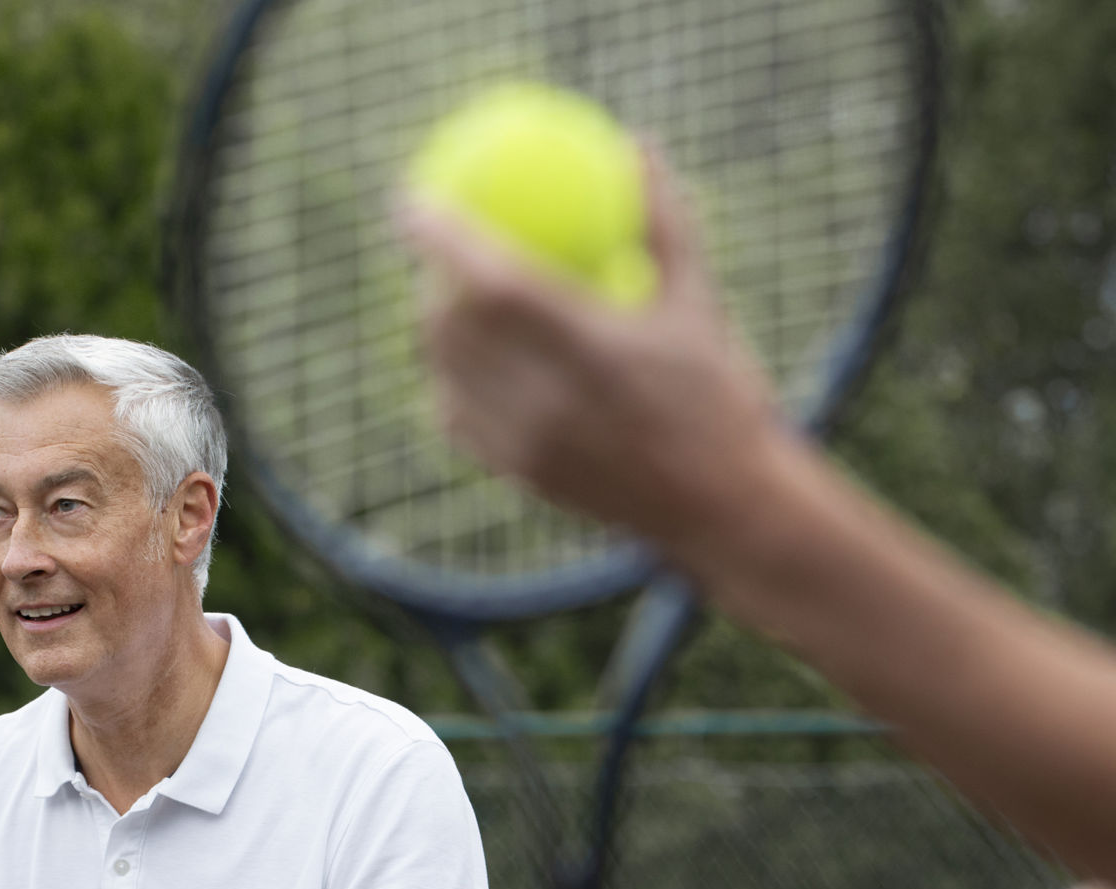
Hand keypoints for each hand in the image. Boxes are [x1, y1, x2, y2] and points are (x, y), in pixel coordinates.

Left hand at [396, 150, 779, 561]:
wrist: (719, 504)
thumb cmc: (718, 394)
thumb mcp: (701, 303)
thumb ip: (664, 221)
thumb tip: (637, 143)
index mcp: (592, 346)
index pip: (494, 280)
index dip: (443, 239)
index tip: (411, 203)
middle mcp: (549, 398)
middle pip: (453, 331)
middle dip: (430, 288)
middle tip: (433, 260)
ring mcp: (528, 444)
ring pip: (446, 379)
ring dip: (434, 339)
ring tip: (447, 310)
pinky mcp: (519, 477)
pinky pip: (458, 424)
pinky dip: (451, 389)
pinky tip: (462, 371)